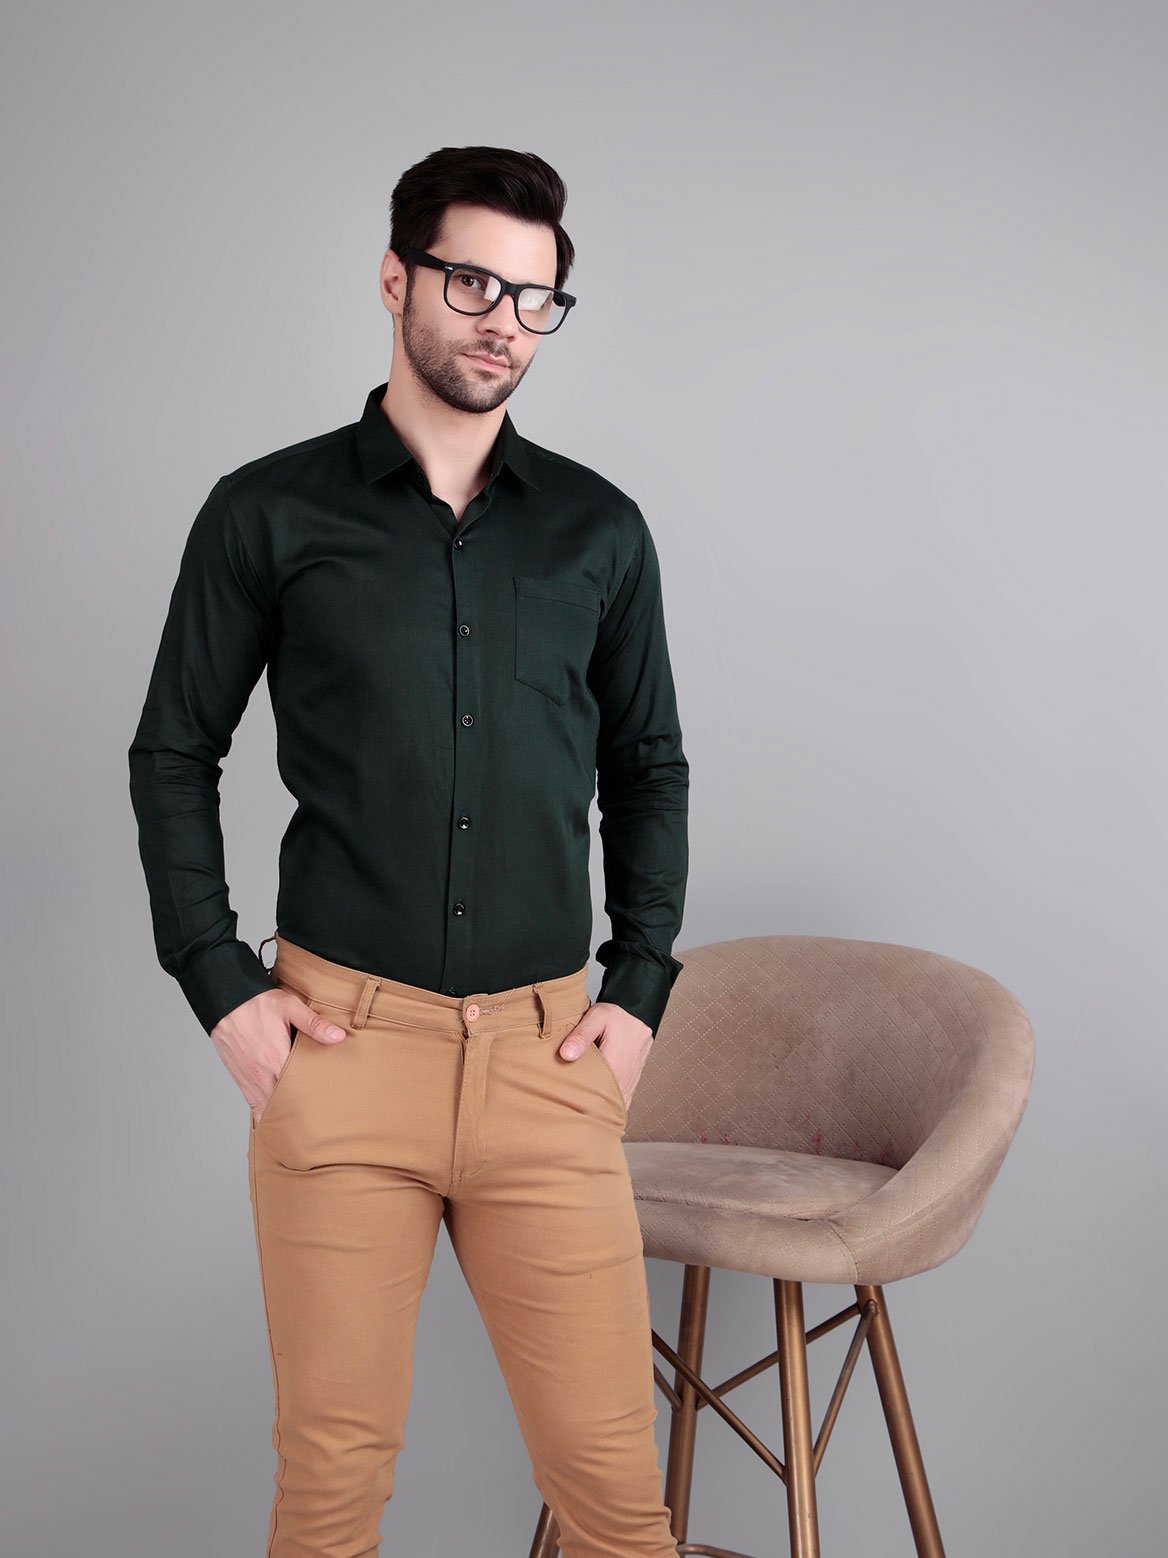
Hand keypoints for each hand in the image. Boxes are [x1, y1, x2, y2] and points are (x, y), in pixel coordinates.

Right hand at [210, 986, 347, 1122]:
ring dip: (280, 1114)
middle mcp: (261, 1074)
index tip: (325, 1108)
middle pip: (282, 1104)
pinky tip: (274, 1116)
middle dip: (298, 1112)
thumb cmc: (257, 1003)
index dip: (312, 1100)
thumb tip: (338, 1036)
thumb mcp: (289, 1007)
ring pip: (265, 1108)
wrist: (225, 1001)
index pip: (298, 1090)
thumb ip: (314, 1024)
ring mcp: (248, 1078)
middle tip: (315, 1120)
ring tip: (298, 1124)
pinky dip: (263, 1111)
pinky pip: (252, 1103)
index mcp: (276, 1059)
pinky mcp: (239, 1077)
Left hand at [557, 1001, 652, 1111]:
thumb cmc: (617, 1016)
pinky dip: (608, 1106)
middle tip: (566, 1107)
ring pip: (612, 1105)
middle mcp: (624, 1079)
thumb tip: (566, 1055)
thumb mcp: (597, 1017)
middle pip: (601, 1103)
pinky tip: (596, 1107)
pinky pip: (620, 1102)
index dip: (575, 1098)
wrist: (639, 1015)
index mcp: (614, 1066)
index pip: (591, 1092)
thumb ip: (581, 1035)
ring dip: (597, 1108)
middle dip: (584, 1107)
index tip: (561, 1099)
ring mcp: (629, 1083)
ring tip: (578, 1109)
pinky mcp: (631, 1084)